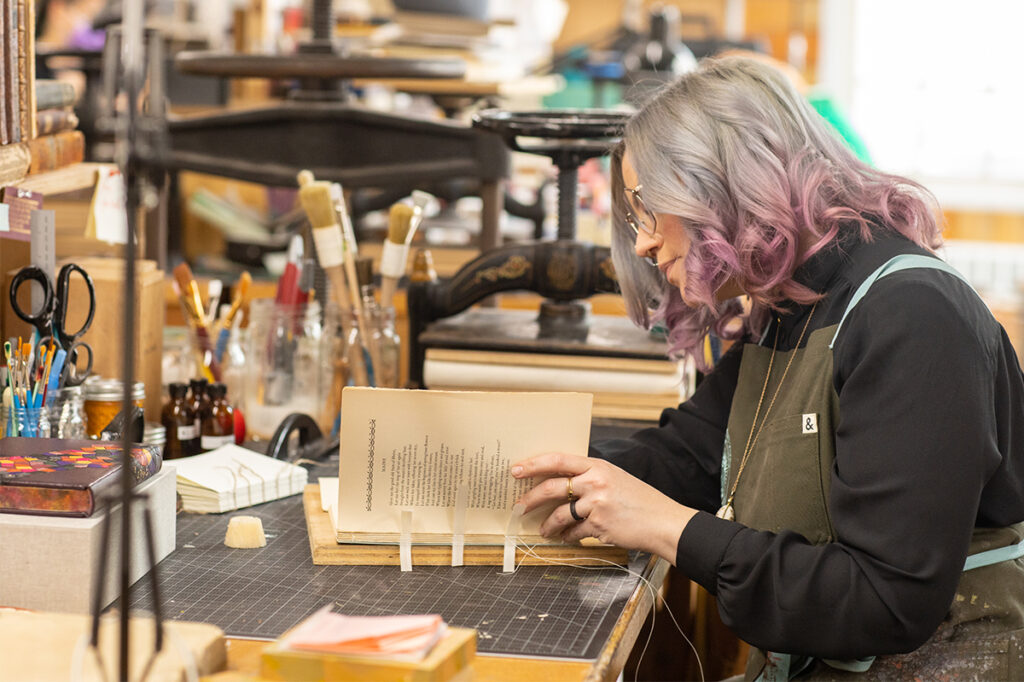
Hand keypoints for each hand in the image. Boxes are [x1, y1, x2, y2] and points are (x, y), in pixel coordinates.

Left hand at [512, 453, 696, 563]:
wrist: (663, 521)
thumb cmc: (639, 500)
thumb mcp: (614, 478)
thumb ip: (589, 478)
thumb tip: (559, 485)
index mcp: (597, 465)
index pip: (557, 460)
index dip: (533, 464)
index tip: (516, 470)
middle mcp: (595, 481)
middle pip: (552, 487)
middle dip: (530, 499)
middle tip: (518, 507)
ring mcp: (596, 503)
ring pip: (559, 514)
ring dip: (548, 525)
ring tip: (544, 531)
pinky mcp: (598, 525)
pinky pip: (573, 532)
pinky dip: (568, 537)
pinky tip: (567, 538)